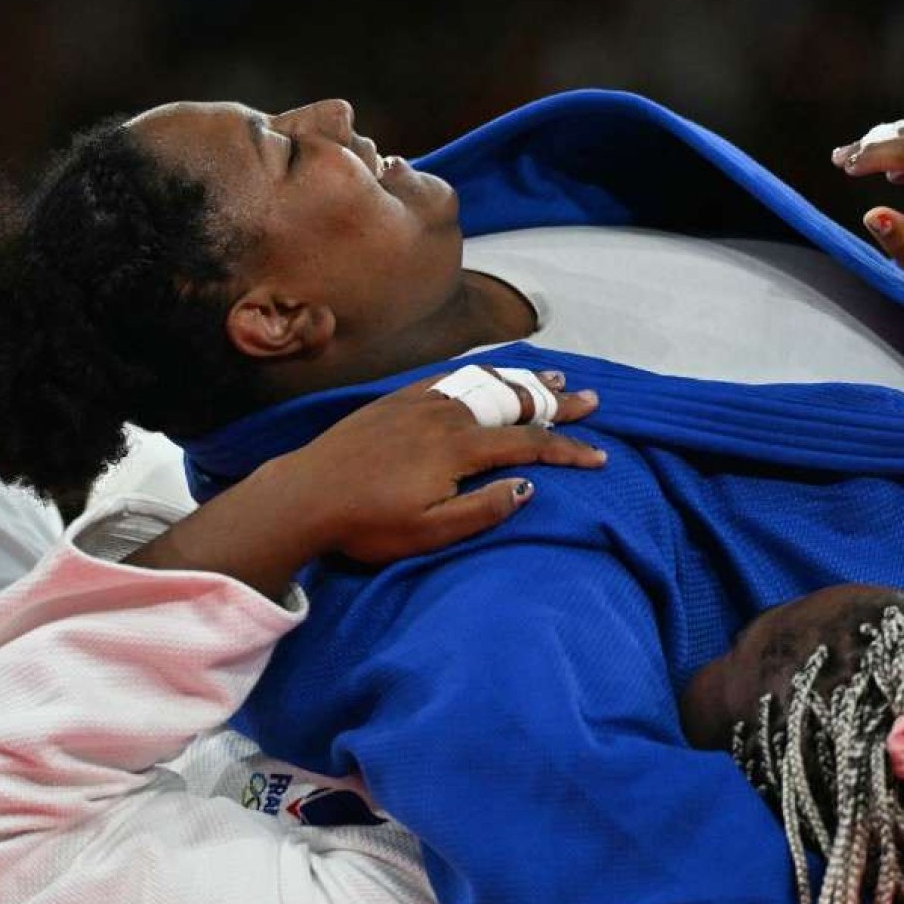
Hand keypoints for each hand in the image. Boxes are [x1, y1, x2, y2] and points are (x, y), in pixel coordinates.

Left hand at [127, 370, 603, 597]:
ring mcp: (419, 402)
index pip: (528, 443)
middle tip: (593, 400)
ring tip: (554, 379)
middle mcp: (445, 415)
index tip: (599, 456)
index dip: (567, 449)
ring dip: (524, 381)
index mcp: (459, 448)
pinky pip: (450, 377)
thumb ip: (483, 511)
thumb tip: (527, 488)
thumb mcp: (430, 532)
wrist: (304, 495)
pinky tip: (491, 371)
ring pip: (485, 384)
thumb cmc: (366, 523)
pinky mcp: (395, 400)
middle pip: (514, 402)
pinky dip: (480, 371)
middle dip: (558, 403)